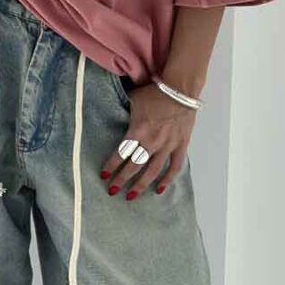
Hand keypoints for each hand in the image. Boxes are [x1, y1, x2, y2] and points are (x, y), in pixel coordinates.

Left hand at [99, 84, 195, 199]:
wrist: (180, 88)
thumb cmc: (155, 92)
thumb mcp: (132, 99)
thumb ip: (123, 111)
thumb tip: (110, 113)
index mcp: (137, 131)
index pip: (121, 153)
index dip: (111, 166)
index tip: (104, 175)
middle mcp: (152, 141)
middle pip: (134, 166)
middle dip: (121, 179)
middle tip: (112, 190)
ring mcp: (167, 145)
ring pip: (152, 171)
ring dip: (140, 185)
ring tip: (130, 196)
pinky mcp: (180, 145)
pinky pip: (174, 167)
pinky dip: (167, 180)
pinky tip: (158, 190)